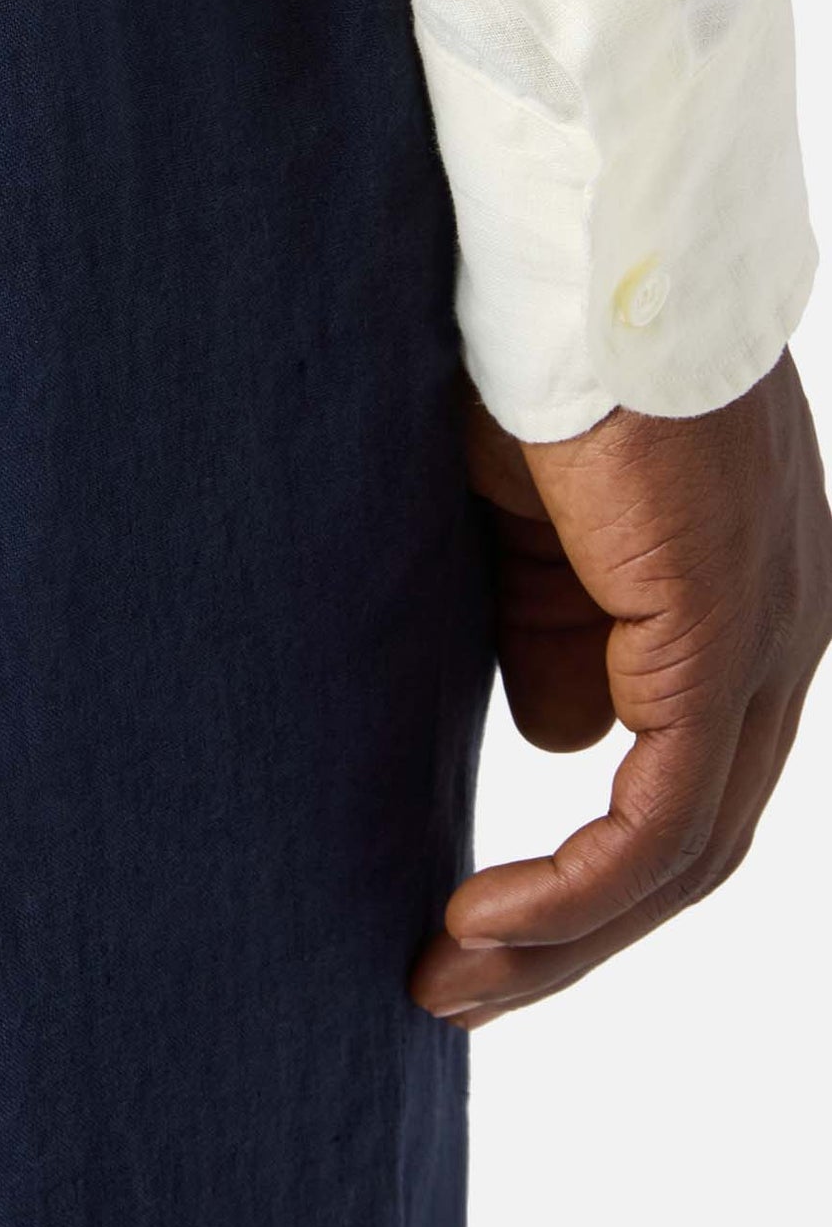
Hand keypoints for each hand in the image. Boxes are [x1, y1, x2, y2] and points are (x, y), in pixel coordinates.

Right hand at [411, 349, 831, 1028]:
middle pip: (693, 835)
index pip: (686, 768)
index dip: (586, 864)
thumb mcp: (532, 518)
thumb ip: (551, 619)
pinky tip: (485, 919)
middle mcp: (780, 625)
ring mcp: (767, 634)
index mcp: (739, 589)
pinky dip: (575, 888)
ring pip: (684, 846)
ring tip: (446, 975)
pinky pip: (663, 814)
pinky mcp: (723, 634)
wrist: (573, 247)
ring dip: (561, 933)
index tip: (473, 912)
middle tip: (451, 979)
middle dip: (568, 930)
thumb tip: (556, 726)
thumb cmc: (533, 348)